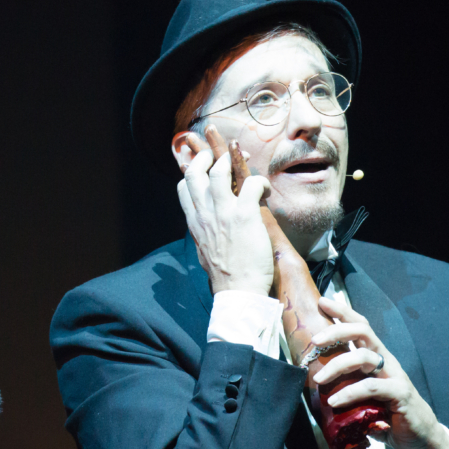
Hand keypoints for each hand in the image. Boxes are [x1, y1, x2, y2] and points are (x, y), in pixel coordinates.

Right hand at [176, 129, 273, 295]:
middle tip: (221, 158)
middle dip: (207, 157)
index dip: (193, 171)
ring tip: (243, 165)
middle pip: (195, 172)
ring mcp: (223, 213)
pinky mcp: (245, 215)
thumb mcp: (204, 249)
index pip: (183, 186)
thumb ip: (204, 231)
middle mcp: (205, 214)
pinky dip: (259, 182)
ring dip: (231, 162)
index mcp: (195, 222)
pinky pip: (251, 184)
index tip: (206, 169)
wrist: (238, 290)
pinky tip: (264, 190)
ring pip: (219, 171)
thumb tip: (208, 225)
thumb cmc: (225, 274)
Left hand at [312, 296, 448, 448]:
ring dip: (337, 365)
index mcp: (376, 358)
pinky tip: (334, 401)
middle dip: (337, 330)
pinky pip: (372, 386)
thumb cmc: (387, 415)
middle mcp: (386, 361)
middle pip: (363, 332)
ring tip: (318, 379)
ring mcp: (394, 376)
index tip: (322, 301)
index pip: (360, 327)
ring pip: (365, 357)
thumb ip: (343, 388)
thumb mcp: (362, 398)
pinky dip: (350, 392)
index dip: (343, 312)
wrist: (420, 439)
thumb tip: (312, 386)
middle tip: (315, 340)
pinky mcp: (400, 394)